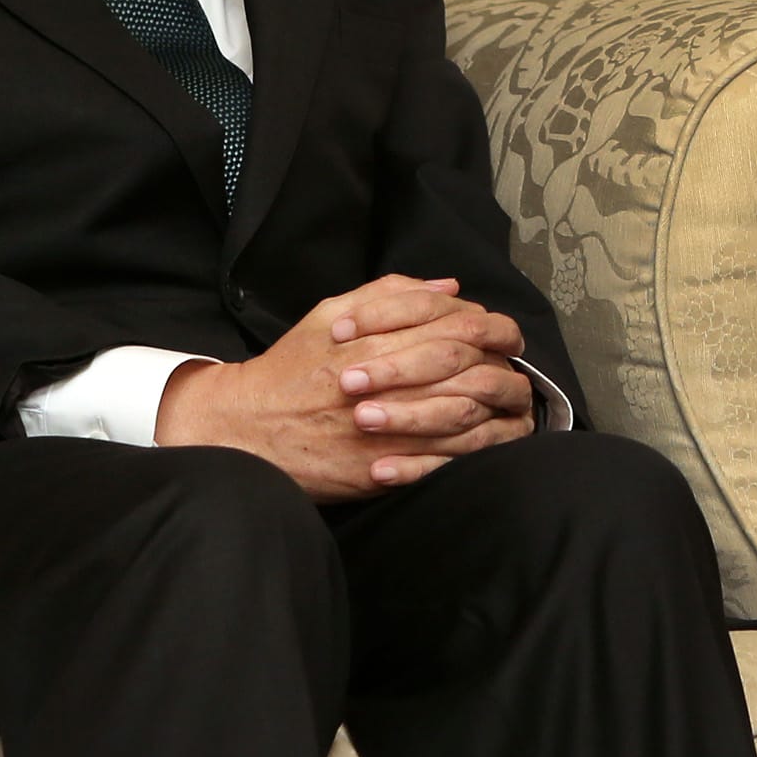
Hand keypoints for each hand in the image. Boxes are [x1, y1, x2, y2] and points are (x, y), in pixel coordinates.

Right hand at [154, 273, 535, 499]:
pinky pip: (444, 461)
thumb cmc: (290, 367)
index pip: (458, 326)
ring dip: (495, 410)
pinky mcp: (381, 469)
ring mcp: (384, 428)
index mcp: (375, 338)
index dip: (492, 330)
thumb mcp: (330, 314)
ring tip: (508, 406)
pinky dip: (475, 451)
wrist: (243, 428)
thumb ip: (391, 294)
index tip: (504, 337)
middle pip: (470, 369)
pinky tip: (488, 443)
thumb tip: (450, 287)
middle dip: (503, 369)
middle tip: (513, 371)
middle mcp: (382, 380)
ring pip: (465, 415)